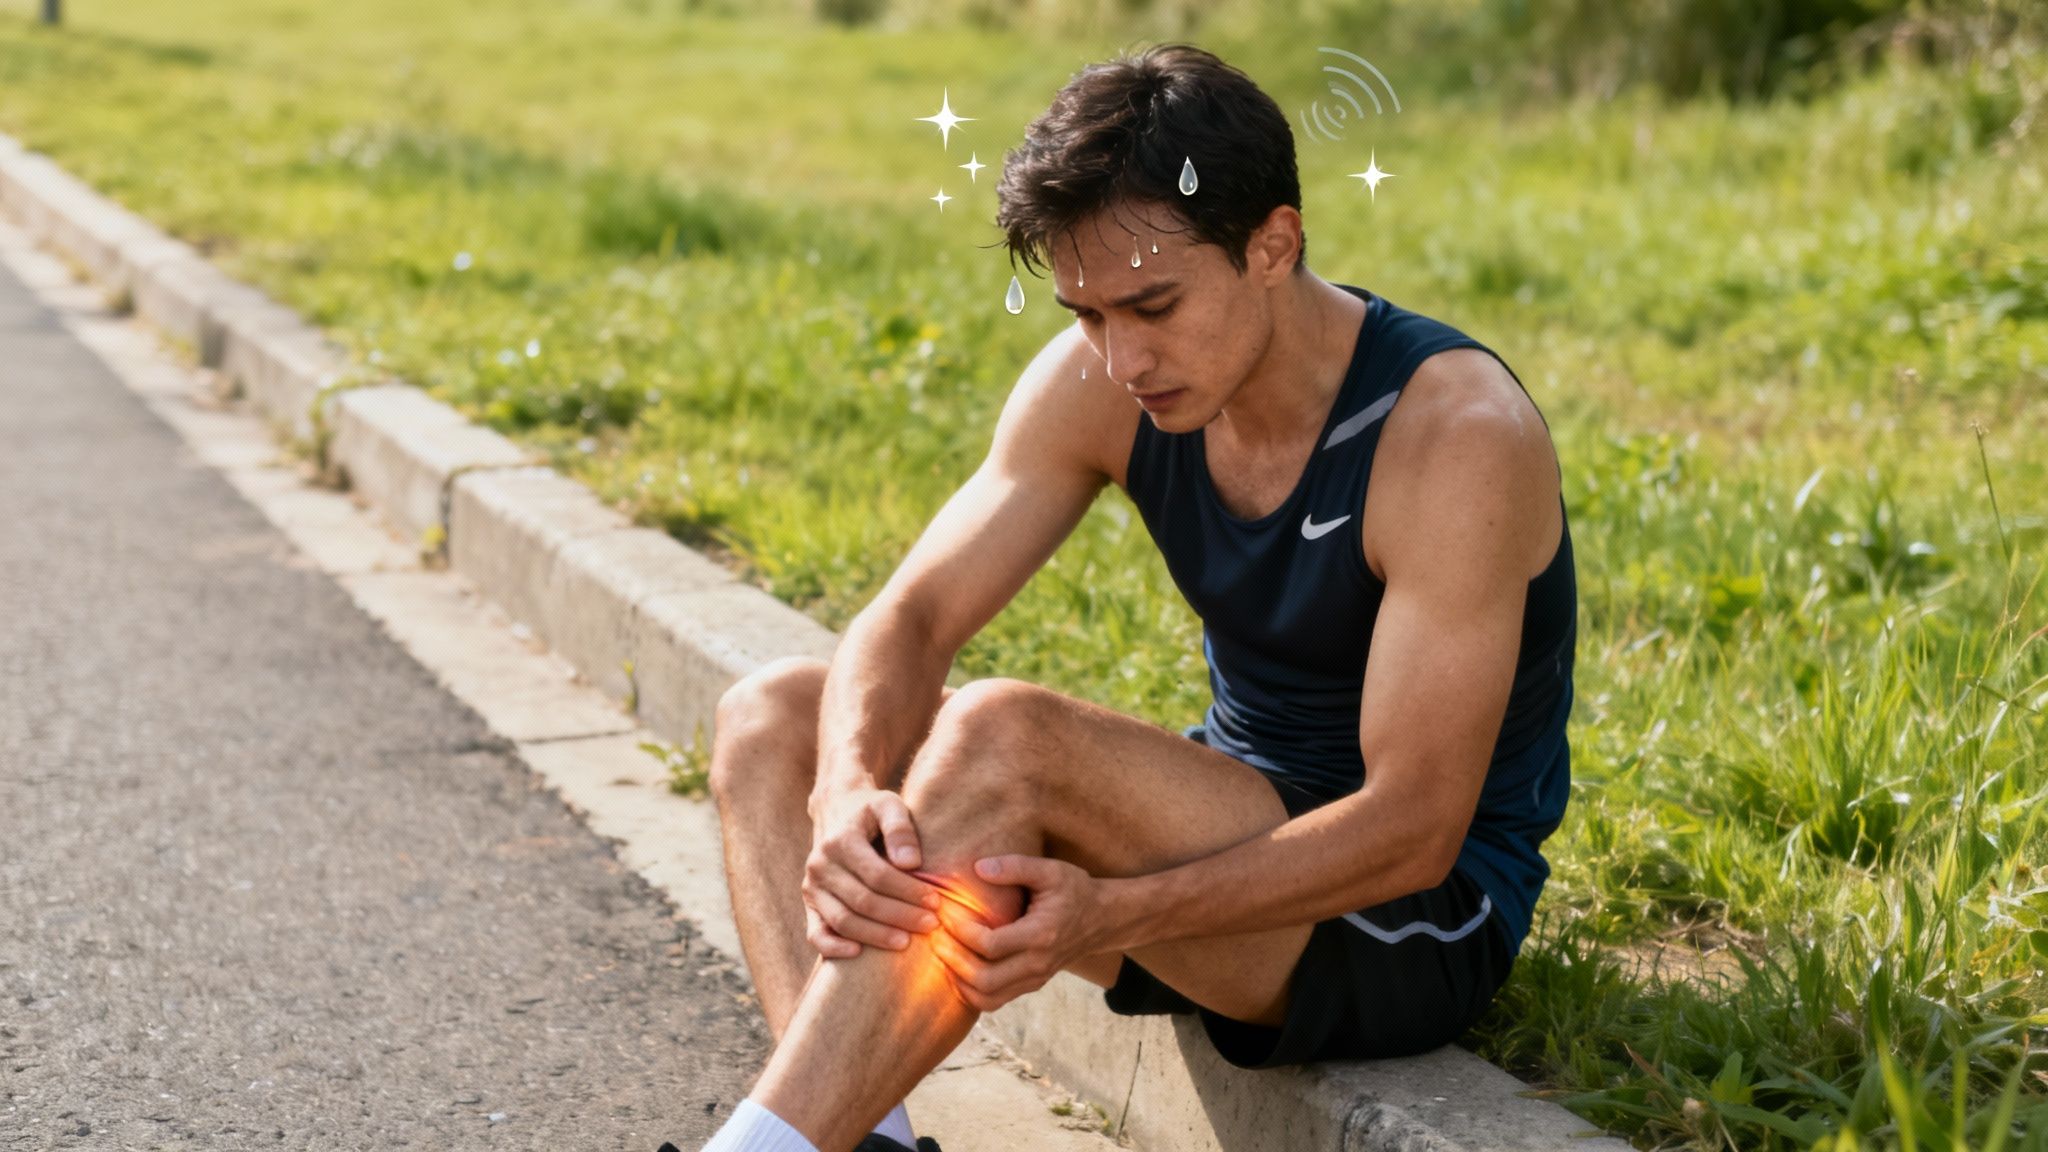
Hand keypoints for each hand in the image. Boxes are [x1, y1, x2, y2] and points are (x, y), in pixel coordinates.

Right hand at [804, 787, 942, 959]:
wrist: (837, 810)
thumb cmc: (871, 810)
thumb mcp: (888, 804)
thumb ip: (900, 828)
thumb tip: (910, 863)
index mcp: (840, 841)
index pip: (877, 875)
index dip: (908, 892)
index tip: (936, 901)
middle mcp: (820, 865)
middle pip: (863, 901)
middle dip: (900, 916)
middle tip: (931, 925)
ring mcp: (811, 887)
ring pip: (843, 921)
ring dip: (876, 936)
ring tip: (907, 942)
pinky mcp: (810, 904)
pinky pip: (816, 933)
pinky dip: (833, 948)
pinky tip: (858, 954)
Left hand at [927, 854, 1103, 1013]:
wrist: (1103, 919)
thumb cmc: (1074, 890)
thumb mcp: (1050, 870)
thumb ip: (1015, 867)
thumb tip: (978, 868)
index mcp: (1042, 935)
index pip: (992, 945)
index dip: (962, 932)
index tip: (946, 913)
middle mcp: (1038, 964)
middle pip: (985, 979)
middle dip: (953, 960)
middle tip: (935, 937)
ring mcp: (1035, 979)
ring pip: (986, 998)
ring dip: (958, 980)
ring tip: (942, 954)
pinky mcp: (1031, 985)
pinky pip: (993, 1000)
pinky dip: (970, 991)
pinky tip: (956, 968)